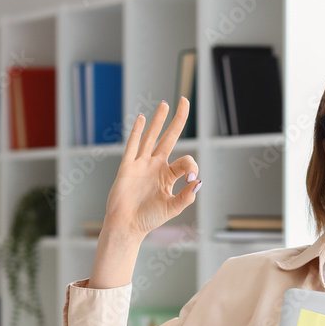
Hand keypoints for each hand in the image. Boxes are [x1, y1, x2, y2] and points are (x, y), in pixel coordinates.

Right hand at [103, 96, 199, 239]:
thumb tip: (198, 182)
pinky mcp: (127, 167)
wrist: (126, 225)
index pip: (186, 161)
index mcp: (168, 176)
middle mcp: (156, 166)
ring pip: (151, 137)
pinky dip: (138, 132)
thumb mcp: (172, 208)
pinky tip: (143, 118)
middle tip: (185, 100)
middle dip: (177, 120)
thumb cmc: (148, 219)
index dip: (192, 167)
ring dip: (158, 120)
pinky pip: (133, 146)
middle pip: (169, 138)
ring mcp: (141, 164)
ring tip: (166, 104)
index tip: (190, 180)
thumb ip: (186, 196)